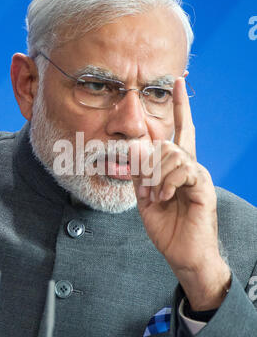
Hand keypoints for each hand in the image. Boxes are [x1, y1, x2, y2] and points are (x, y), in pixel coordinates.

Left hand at [129, 78, 230, 310]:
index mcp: (178, 167)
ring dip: (156, 176)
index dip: (180, 107)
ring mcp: (198, 176)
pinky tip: (164, 197)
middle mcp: (190, 167)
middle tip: (145, 190)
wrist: (183, 254)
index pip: (181, 130)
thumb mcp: (146, 197)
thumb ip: (140, 173)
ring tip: (156, 197)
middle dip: (149, 164)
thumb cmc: (167, 228)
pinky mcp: (203, 187)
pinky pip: (183, 169)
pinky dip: (167, 183)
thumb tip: (133, 149)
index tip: (179, 82)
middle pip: (168, 143)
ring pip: (173, 154)